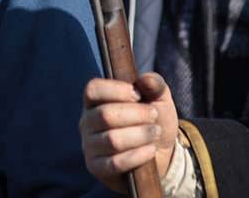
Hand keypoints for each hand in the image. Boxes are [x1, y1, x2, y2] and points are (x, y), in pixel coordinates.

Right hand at [79, 73, 177, 193]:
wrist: (162, 154)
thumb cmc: (154, 121)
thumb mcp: (159, 99)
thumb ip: (155, 85)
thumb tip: (146, 79)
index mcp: (95, 101)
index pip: (93, 89)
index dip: (115, 90)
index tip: (138, 95)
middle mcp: (87, 122)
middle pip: (105, 115)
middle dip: (136, 115)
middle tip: (154, 116)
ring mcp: (89, 146)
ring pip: (112, 140)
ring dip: (140, 135)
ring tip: (155, 133)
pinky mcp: (97, 167)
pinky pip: (115, 163)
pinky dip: (138, 155)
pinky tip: (150, 150)